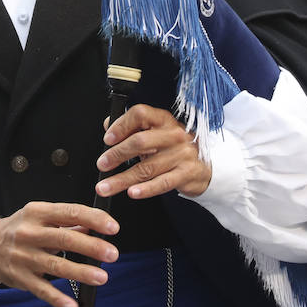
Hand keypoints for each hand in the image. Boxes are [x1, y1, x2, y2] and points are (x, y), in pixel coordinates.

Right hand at [0, 202, 118, 306]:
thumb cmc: (19, 229)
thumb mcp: (40, 217)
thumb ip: (67, 222)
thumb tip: (94, 225)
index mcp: (38, 212)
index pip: (70, 212)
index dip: (93, 219)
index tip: (112, 227)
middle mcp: (30, 233)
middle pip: (65, 238)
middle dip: (91, 246)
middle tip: (112, 254)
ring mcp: (24, 256)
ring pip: (56, 265)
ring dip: (80, 272)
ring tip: (101, 277)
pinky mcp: (21, 277)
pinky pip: (42, 290)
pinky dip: (57, 299)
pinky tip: (72, 305)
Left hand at [95, 105, 209, 199]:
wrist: (204, 165)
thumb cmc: (174, 148)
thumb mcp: (155, 133)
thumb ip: (132, 128)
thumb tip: (108, 125)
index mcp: (163, 120)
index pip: (140, 114)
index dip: (121, 125)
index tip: (107, 139)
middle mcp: (174, 134)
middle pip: (141, 141)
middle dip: (117, 154)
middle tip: (102, 165)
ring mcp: (182, 154)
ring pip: (147, 167)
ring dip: (123, 179)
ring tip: (106, 186)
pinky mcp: (187, 173)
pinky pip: (162, 182)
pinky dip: (145, 189)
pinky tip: (132, 192)